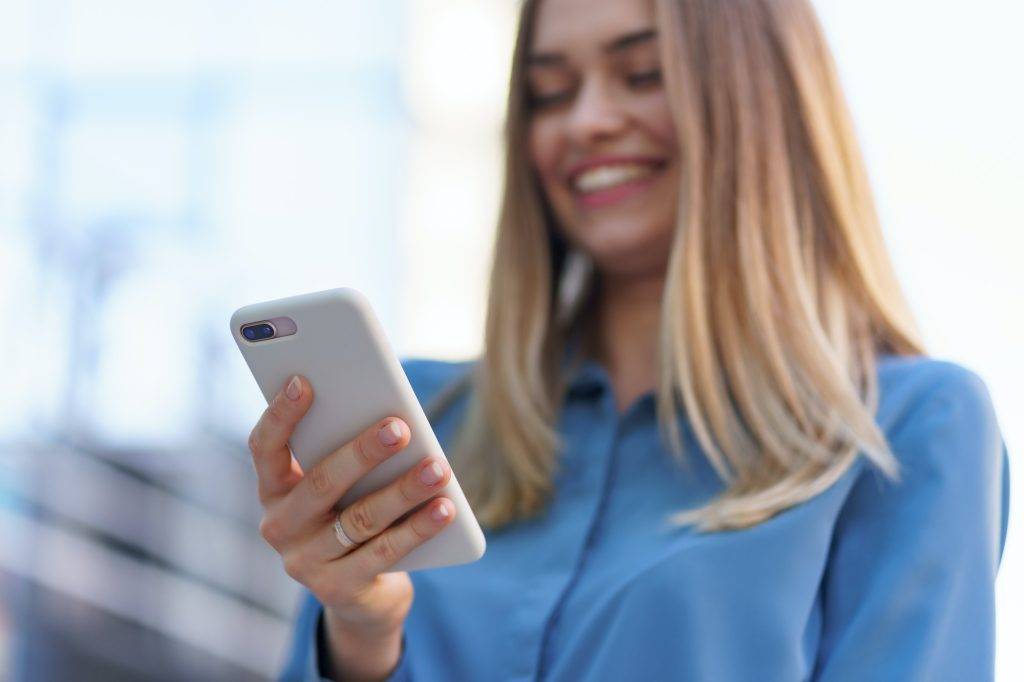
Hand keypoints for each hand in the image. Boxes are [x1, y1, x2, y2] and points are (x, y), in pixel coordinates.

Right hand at [248, 375, 455, 677]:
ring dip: (404, 490)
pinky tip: (446, 507)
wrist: (362, 592)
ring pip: (360, 519)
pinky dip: (419, 527)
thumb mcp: (344, 483)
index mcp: (273, 489)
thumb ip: (346, 449)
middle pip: (321, 483)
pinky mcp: (338, 590)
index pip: (264, 448)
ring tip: (439, 467)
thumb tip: (389, 413)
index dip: (280, 415)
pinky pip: (385, 553)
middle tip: (400, 426)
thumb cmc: (353, 511)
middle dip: (363, 452)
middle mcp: (280, 527)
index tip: (303, 381)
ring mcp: (305, 563)